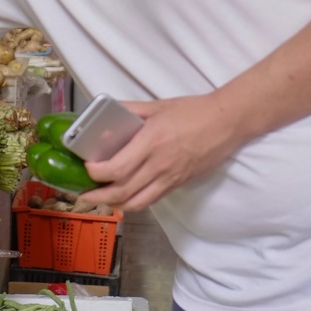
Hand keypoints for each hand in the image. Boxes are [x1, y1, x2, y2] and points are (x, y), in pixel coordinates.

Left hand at [74, 94, 244, 212]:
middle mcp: (159, 165)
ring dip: (114, 205)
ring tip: (100, 199)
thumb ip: (129, 110)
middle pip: (121, 192)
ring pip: (136, 203)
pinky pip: (151, 200)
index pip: (116, 168)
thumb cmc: (193, 111)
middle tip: (83, 193)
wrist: (226, 123)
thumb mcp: (157, 106)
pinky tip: (124, 197)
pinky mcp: (178, 184)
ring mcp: (170, 178)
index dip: (96, 173)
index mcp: (151, 142)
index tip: (87, 166)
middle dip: (97, 196)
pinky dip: (134, 203)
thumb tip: (106, 112)